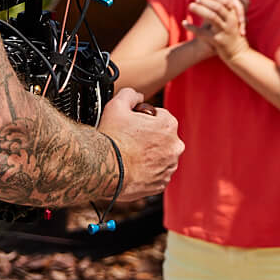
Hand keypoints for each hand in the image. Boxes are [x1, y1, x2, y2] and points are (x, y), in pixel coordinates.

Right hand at [98, 86, 181, 202]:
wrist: (104, 170)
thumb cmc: (112, 139)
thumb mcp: (116, 105)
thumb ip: (130, 94)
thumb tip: (136, 96)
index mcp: (168, 125)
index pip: (159, 116)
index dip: (143, 119)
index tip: (132, 125)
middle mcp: (174, 147)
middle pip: (161, 137)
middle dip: (148, 138)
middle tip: (129, 140)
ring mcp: (169, 167)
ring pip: (160, 156)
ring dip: (149, 155)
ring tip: (129, 156)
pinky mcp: (161, 184)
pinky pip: (156, 174)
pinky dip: (147, 172)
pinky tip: (132, 169)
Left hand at [186, 0, 249, 62]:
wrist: (238, 54)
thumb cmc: (235, 35)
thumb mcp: (238, 19)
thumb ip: (235, 5)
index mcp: (235, 16)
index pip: (225, 1)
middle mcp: (230, 22)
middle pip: (218, 7)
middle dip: (206, 2)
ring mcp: (224, 31)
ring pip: (211, 17)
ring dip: (199, 10)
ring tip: (190, 6)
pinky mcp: (217, 41)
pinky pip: (202, 33)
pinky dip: (192, 27)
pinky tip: (184, 23)